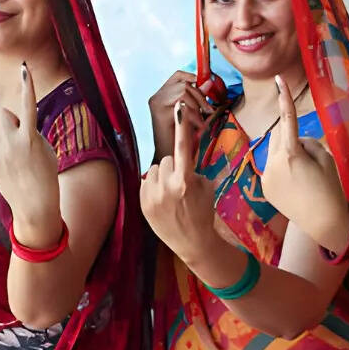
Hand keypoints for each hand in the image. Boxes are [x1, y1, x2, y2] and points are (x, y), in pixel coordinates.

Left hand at [0, 63, 61, 246]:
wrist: (34, 206)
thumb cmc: (46, 175)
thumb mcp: (44, 149)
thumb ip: (30, 131)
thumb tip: (13, 124)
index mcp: (29, 138)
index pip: (28, 106)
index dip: (27, 86)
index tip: (24, 69)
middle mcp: (11, 143)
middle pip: (3, 113)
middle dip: (10, 114)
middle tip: (21, 130)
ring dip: (5, 131)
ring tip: (17, 151)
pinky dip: (0, 146)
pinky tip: (10, 163)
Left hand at [141, 100, 217, 261]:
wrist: (193, 242)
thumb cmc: (203, 212)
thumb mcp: (206, 188)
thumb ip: (192, 170)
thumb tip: (181, 158)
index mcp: (186, 181)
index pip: (183, 147)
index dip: (181, 126)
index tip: (178, 107)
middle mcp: (167, 187)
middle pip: (166, 159)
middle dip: (174, 167)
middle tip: (181, 184)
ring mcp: (152, 196)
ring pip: (154, 169)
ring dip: (162, 176)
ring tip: (171, 194)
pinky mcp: (142, 203)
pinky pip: (146, 181)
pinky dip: (153, 187)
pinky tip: (163, 201)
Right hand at [148, 70, 212, 162]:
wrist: (171, 160)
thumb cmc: (182, 138)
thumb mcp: (191, 114)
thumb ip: (197, 98)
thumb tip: (209, 81)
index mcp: (161, 95)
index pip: (178, 75)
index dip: (193, 77)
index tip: (206, 86)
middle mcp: (156, 98)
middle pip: (184, 83)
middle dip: (200, 96)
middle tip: (208, 110)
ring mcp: (156, 104)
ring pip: (184, 92)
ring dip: (197, 106)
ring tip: (200, 121)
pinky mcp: (160, 113)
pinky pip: (183, 105)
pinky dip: (194, 115)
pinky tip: (197, 126)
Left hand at [260, 74, 348, 249]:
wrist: (323, 222)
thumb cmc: (330, 189)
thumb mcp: (326, 160)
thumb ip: (308, 143)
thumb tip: (294, 140)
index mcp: (291, 154)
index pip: (288, 119)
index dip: (284, 98)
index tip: (279, 80)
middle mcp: (274, 164)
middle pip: (278, 136)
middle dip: (291, 138)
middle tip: (310, 158)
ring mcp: (266, 177)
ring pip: (274, 152)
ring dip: (287, 154)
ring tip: (304, 176)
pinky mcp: (264, 187)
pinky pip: (272, 168)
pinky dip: (283, 170)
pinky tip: (296, 186)